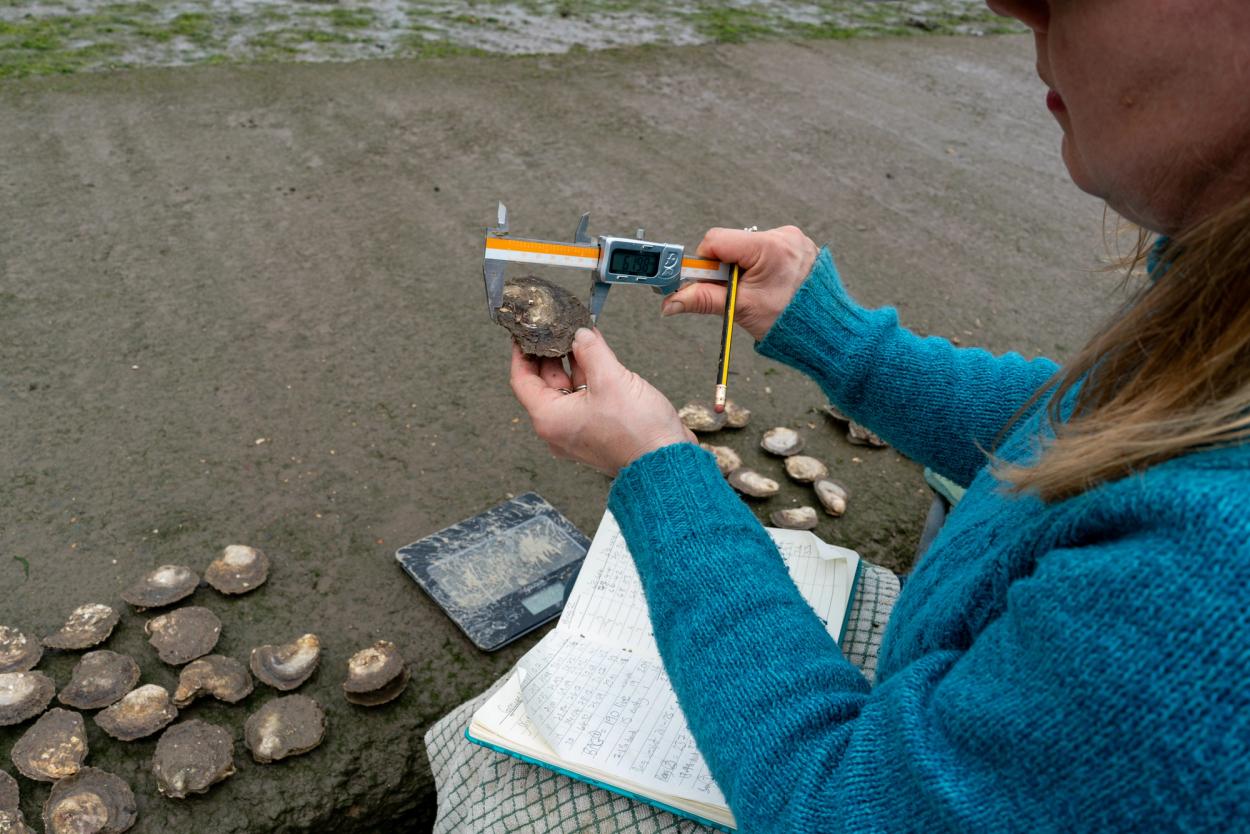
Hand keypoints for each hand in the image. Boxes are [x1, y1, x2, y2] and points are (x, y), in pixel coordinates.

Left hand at [509, 328, 695, 475]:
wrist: (666, 462)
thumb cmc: (637, 430)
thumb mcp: (611, 379)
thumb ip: (591, 351)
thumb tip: (580, 334)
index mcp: (550, 418)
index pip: (522, 380)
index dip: (522, 352)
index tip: (526, 332)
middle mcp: (558, 427)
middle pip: (545, 383)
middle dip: (554, 352)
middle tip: (560, 325)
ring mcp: (578, 430)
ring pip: (568, 389)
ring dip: (575, 362)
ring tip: (583, 334)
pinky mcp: (597, 429)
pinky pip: (585, 398)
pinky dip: (590, 377)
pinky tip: (599, 354)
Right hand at [661, 225, 818, 340]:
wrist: (827, 330)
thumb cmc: (788, 322)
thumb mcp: (740, 309)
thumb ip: (703, 300)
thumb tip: (670, 303)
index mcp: (768, 246)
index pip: (716, 240)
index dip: (705, 263)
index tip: (706, 283)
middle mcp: (782, 235)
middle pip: (732, 244)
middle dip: (725, 269)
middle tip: (734, 293)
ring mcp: (792, 238)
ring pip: (747, 248)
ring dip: (742, 269)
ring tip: (756, 292)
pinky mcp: (798, 245)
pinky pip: (766, 250)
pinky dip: (759, 267)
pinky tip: (769, 285)